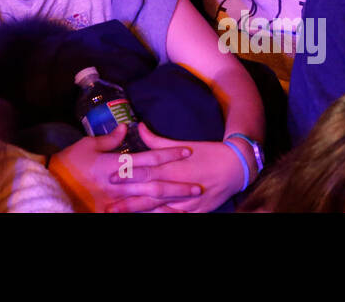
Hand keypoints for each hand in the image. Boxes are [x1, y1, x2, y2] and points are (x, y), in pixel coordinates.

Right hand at [47, 125, 198, 212]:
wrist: (49, 187)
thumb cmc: (68, 163)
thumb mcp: (87, 145)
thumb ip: (109, 139)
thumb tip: (127, 127)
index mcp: (114, 164)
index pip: (147, 158)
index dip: (167, 154)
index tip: (186, 151)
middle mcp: (118, 183)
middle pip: (153, 184)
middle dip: (176, 185)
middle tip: (197, 186)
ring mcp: (115, 201)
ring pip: (148, 202)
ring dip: (170, 201)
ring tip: (188, 200)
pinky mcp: (110, 212)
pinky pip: (134, 213)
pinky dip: (151, 214)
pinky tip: (166, 213)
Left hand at [102, 126, 250, 212]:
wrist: (236, 167)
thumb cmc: (207, 152)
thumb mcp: (181, 144)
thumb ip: (157, 140)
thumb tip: (138, 127)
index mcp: (173, 166)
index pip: (145, 171)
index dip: (128, 174)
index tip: (110, 177)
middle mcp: (178, 184)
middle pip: (149, 193)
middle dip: (128, 199)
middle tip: (109, 203)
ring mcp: (187, 201)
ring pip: (159, 208)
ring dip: (140, 211)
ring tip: (120, 213)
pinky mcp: (195, 212)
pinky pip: (175, 216)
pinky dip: (161, 217)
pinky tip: (147, 218)